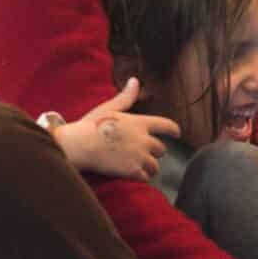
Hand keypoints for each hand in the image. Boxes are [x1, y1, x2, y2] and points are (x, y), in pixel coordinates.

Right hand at [52, 78, 178, 179]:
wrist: (80, 145)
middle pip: (161, 149)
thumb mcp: (109, 108)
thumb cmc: (92, 125)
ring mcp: (139, 156)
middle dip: (155, 152)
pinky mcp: (132, 171)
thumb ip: (126, 97)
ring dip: (150, 167)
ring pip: (155, 166)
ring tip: (142, 167)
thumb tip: (135, 81)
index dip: (173, 130)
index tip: (177, 133)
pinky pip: (145, 177)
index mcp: (140, 123)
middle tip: (145, 153)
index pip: (166, 126)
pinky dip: (142, 177)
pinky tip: (135, 176)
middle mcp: (144, 140)